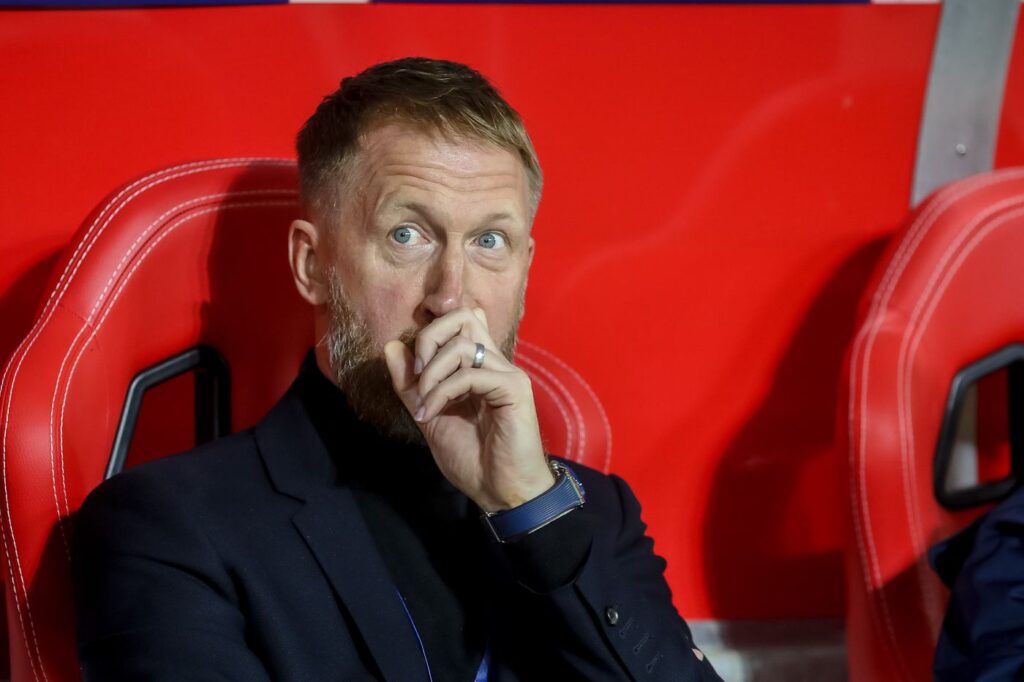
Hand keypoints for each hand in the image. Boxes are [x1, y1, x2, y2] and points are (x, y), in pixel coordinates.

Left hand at [384, 308, 554, 511]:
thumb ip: (411, 384)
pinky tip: (431, 414)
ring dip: (431, 374)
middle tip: (417, 374)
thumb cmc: (472, 458)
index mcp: (478, 365)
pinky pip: (471, 374)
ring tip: (423, 405)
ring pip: (462, 344)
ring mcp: (506, 373)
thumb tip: (390, 347)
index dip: (430, 331)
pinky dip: (442, 393)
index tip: (413, 368)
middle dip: (428, 339)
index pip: (458, 319)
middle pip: (462, 316)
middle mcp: (494, 362)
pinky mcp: (514, 389)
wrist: (499, 492)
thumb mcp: (428, 416)